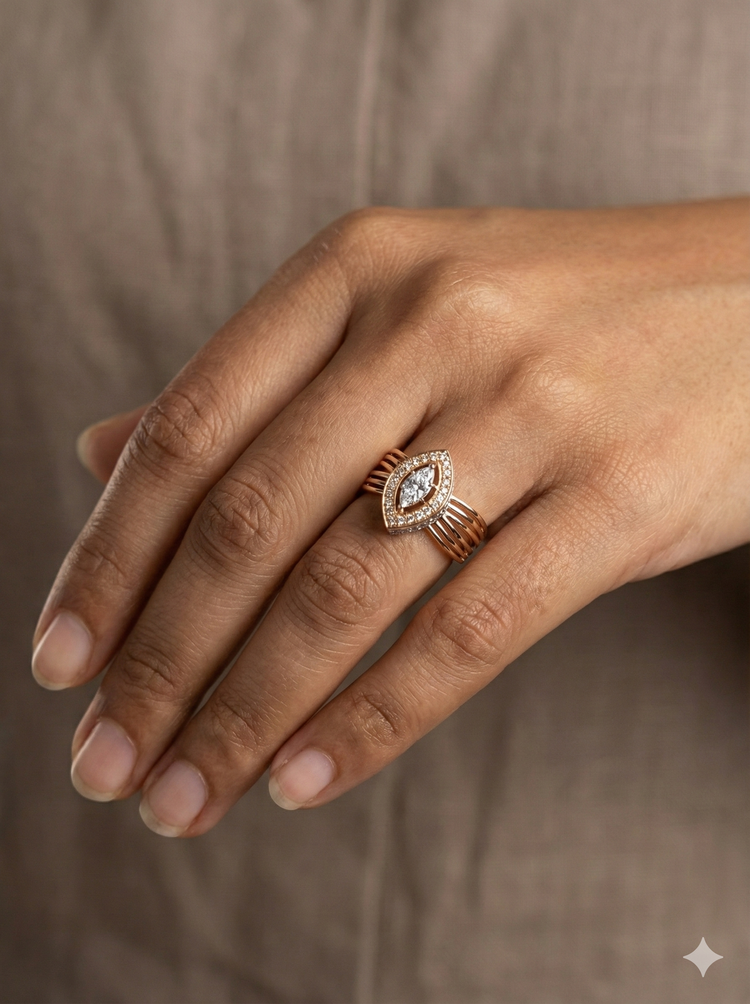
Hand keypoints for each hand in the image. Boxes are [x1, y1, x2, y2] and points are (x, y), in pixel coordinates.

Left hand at [32, 200, 749, 835]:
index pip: (191, 430)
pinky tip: (303, 779)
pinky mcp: (625, 492)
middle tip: (107, 766)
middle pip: (251, 521)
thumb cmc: (559, 316)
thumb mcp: (398, 309)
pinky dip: (372, 719)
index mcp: (359, 268)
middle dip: (160, 663)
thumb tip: (99, 450)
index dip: (111, 558)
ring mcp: (535, 403)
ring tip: (187, 795)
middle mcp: (434, 322)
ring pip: (346, 587)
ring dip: (245, 711)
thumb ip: (257, 384)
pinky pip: (471, 630)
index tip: (64, 663)